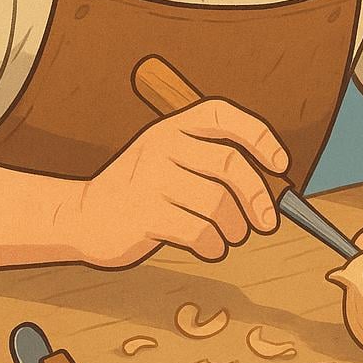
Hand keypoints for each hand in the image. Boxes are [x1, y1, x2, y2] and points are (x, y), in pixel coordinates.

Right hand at [75, 99, 287, 267]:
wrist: (82, 216)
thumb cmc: (140, 190)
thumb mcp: (168, 158)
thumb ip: (210, 161)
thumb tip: (270, 185)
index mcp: (172, 127)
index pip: (223, 114)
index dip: (259, 135)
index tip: (280, 164)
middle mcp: (162, 145)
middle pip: (231, 165)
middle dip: (258, 197)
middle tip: (267, 223)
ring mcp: (150, 179)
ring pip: (218, 203)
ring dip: (234, 228)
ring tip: (231, 237)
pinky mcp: (143, 214)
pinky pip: (199, 231)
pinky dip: (214, 244)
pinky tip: (211, 247)